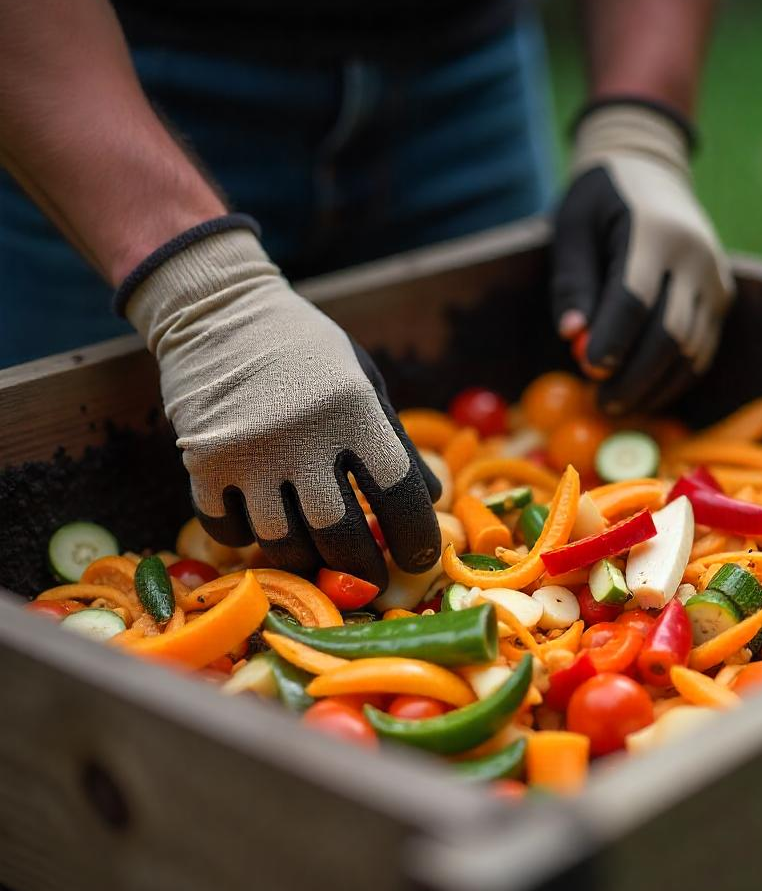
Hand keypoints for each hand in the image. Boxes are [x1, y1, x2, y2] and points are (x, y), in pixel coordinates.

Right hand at [122, 224, 440, 585]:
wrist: (218, 311)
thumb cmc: (305, 349)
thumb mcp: (363, 380)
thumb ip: (395, 441)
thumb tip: (430, 499)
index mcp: (353, 408)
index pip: (398, 490)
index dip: (417, 535)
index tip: (421, 557)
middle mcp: (301, 434)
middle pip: (339, 533)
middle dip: (364, 569)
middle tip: (374, 579)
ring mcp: (247, 452)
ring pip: (282, 543)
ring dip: (307, 561)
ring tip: (322, 559)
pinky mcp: (201, 462)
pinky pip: (228, 530)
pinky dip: (250, 538)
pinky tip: (265, 526)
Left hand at [551, 101, 733, 413]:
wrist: (652, 172)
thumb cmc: (600, 202)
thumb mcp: (572, 229)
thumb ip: (572, 283)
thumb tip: (574, 339)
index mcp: (653, 230)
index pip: (635, 297)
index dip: (613, 339)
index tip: (588, 370)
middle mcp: (696, 255)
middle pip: (670, 332)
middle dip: (634, 376)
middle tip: (601, 403)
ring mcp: (716, 278)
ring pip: (691, 349)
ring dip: (654, 385)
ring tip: (616, 402)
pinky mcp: (724, 297)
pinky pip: (703, 349)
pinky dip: (674, 377)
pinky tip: (644, 390)